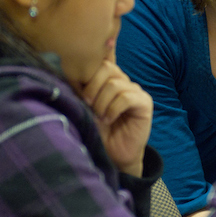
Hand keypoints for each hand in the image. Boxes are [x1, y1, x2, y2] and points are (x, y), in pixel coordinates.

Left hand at [78, 59, 152, 176]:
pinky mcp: (144, 103)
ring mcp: (135, 91)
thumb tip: (71, 73)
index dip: (86, 75)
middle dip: (91, 87)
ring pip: (114, 84)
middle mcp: (123, 81)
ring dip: (101, 102)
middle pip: (106, 68)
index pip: (99, 62)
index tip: (78, 93)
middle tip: (87, 104)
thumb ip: (83, 90)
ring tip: (99, 116)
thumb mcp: (86, 107)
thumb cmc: (99, 130)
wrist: (114, 154)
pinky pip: (126, 98)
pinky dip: (113, 109)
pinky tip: (109, 119)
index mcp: (109, 79)